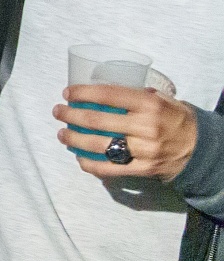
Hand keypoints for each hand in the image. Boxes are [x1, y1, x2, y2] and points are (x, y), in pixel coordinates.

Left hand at [57, 84, 205, 181]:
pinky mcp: (142, 169)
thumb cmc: (176, 119)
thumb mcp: (163, 100)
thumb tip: (105, 91)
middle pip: (97, 121)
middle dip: (71, 115)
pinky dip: (90, 164)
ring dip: (74, 139)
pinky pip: (109, 168)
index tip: (68, 93)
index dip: (83, 93)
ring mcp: (143, 150)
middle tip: (58, 112)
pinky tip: (79, 157)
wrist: (201, 149)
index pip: (109, 95)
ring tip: (62, 134)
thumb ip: (138, 96)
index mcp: (150, 105)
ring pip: (99, 145)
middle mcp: (146, 127)